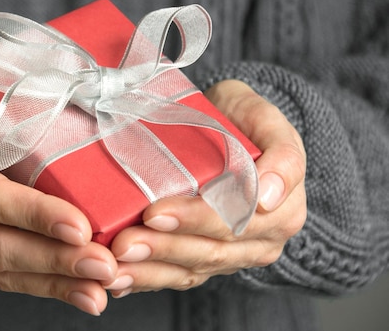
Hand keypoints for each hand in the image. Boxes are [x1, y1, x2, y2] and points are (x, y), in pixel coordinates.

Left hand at [102, 80, 306, 296]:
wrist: (229, 125)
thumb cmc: (242, 118)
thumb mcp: (266, 119)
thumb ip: (282, 154)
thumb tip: (268, 196)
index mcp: (281, 209)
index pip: (235, 219)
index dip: (194, 219)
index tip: (155, 213)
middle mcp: (262, 240)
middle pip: (210, 250)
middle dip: (163, 248)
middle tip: (123, 244)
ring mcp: (234, 255)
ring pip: (192, 270)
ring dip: (150, 270)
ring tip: (115, 266)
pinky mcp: (208, 262)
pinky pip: (179, 276)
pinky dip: (147, 279)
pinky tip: (119, 281)